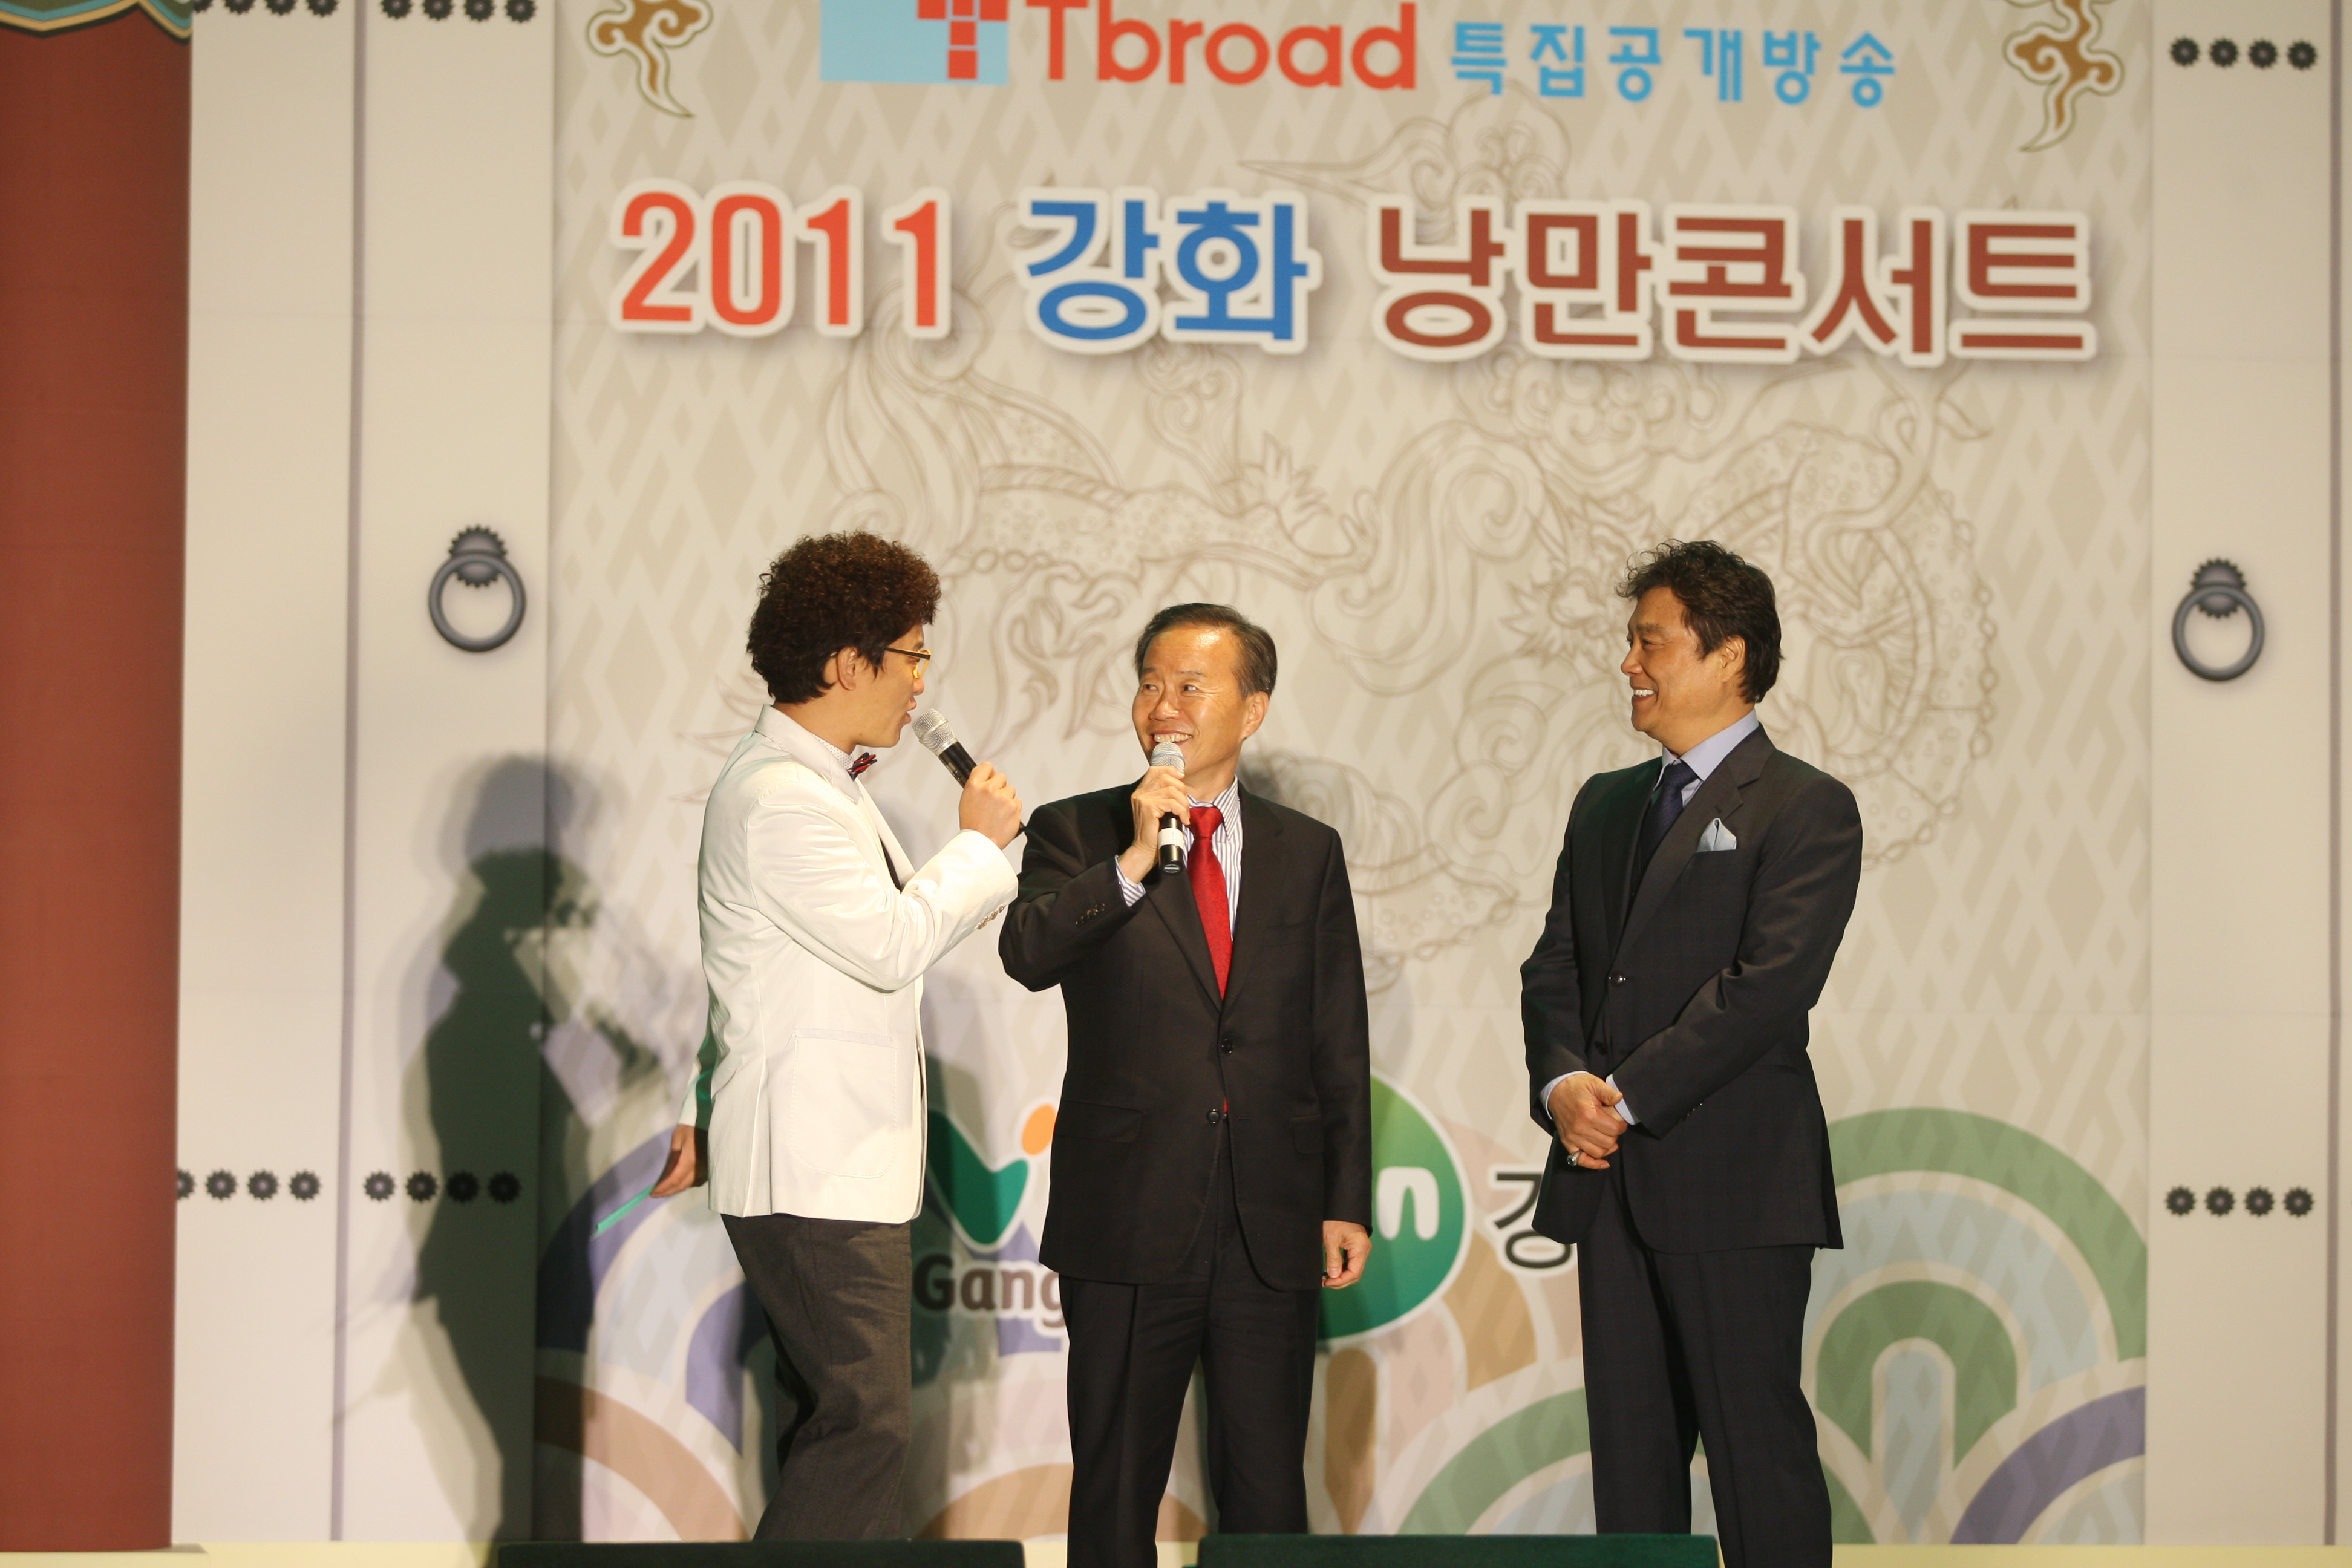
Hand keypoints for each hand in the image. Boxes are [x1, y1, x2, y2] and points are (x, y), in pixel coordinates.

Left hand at [649, 1123, 705, 1196]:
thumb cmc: (691, 1128)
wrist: (709, 1121)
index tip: (652, 1192)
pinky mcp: (710, 1167)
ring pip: (690, 1184)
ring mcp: (706, 1168)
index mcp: (690, 1159)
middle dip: (668, 1191)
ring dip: (677, 1188)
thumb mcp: (677, 1139)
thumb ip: (672, 1158)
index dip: (663, 1188)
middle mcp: (700, 1167)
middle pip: (682, 1185)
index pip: (675, 1179)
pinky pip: (698, 1180)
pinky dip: (688, 1184)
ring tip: (665, 1189)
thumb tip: (665, 1174)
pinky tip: (680, 1182)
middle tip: (655, 1194)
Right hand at [958, 762, 1022, 847]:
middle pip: (1001, 777)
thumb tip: (986, 778)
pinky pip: (1017, 802)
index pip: (986, 767)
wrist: (981, 842)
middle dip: (999, 786)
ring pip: (1011, 790)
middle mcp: (989, 789)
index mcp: (974, 785)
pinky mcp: (1014, 808)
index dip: (989, 773)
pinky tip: (1004, 817)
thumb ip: (977, 787)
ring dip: (1007, 798)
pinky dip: (1013, 809)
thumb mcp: (966, 801)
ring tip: (998, 812)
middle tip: (994, 800)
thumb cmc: (972, 825)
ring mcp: (1003, 798)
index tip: (991, 777)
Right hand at [1118, 764, 1192, 882]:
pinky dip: (1181, 811)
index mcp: (1141, 791)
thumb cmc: (1156, 832)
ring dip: (1183, 803)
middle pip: (1166, 778)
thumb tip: (1181, 782)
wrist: (1146, 850)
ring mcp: (1142, 799)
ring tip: (1185, 814)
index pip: (1155, 770)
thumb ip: (1165, 795)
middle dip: (1181, 790)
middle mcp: (1139, 793)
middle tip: (1185, 805)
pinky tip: (1183, 819)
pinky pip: (1172, 803)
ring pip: (1171, 791)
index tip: (1181, 778)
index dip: (1170, 770)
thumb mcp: (1161, 809)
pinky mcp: (1148, 807)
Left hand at [1322, 1220, 1370, 1287]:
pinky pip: (1351, 1263)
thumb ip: (1333, 1258)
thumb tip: (1333, 1275)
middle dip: (1340, 1281)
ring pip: (1353, 1270)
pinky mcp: (1355, 1248)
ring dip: (1340, 1276)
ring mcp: (1360, 1249)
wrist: (1340, 1204)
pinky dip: (1341, 1269)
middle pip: (1355, 1274)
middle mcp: (1364, 1250)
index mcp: (1361, 1248)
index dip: (1341, 1281)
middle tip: (1325, 1282)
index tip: (1327, 1283)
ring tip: (1326, 1278)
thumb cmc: (1336, 1217)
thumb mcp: (1331, 1238)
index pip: (1354, 1273)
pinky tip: (1331, 1271)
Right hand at [1547, 1072, 1626, 1169]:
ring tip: (1608, 1137)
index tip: (1620, 1121)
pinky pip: (1582, 1160)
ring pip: (1599, 1152)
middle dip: (1615, 1135)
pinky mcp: (1567, 1143)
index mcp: (1588, 1114)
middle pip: (1608, 1142)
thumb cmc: (1575, 1087)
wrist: (1556, 1089)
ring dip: (1607, 1147)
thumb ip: (1608, 1092)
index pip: (1615, 1130)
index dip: (1622, 1126)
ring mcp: (1572, 1138)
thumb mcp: (1594, 1083)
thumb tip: (1620, 1098)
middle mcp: (1579, 1129)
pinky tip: (1604, 1162)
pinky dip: (1594, 1164)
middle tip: (1613, 1126)